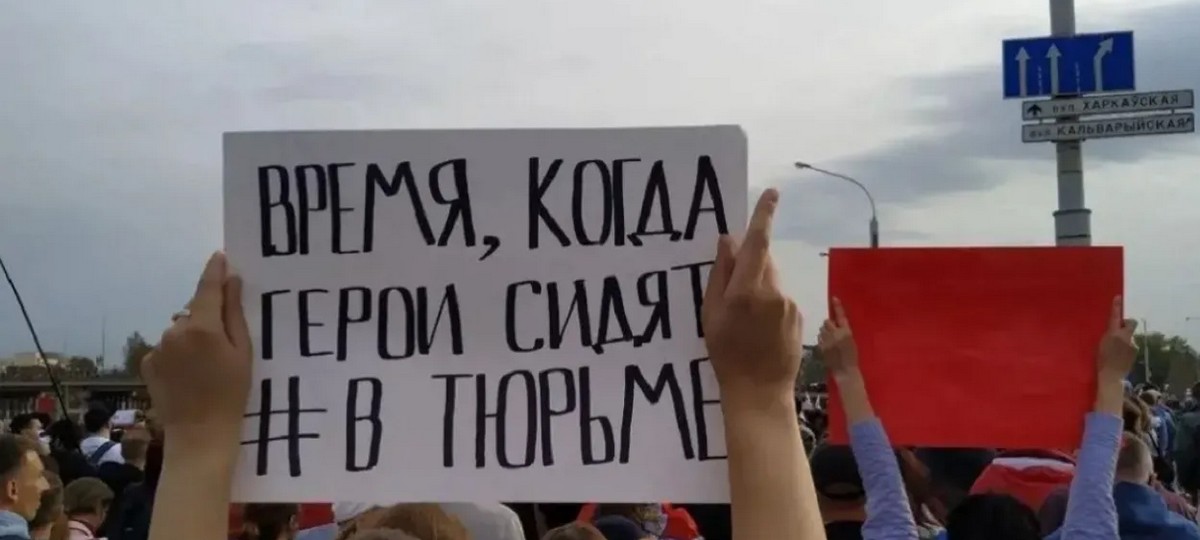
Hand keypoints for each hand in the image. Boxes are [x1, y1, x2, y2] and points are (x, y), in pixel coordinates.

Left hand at [142, 252, 251, 443]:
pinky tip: (189, 375)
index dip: (214, 271)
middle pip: (194, 311)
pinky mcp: (147, 363)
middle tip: (224, 342)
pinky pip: (167, 348)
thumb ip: (235, 314)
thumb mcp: (243, 353)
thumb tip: (231, 281)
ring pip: (180, 330)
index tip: (220, 257)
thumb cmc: (232, 394)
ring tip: (206, 365)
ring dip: (192, 337)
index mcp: (202, 326)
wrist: (200, 435)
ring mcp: (158, 347)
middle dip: (207, 317)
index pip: (207, 287)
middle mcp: (174, 331)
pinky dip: (178, 354)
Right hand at [702, 189, 802, 399]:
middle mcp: (772, 291)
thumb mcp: (711, 314)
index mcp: (746, 289)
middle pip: (763, 261)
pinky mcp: (799, 316)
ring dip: (759, 289)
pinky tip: (761, 331)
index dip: (764, 216)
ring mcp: (789, 304)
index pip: (756, 243)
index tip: (772, 193)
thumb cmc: (726, 354)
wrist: (759, 392)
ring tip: (746, 321)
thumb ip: (721, 274)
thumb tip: (729, 240)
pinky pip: (782, 299)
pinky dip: (770, 306)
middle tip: (733, 293)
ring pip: (772, 281)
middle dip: (750, 265)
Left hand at [817, 297, 858, 375]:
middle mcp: (836, 334)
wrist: (845, 371)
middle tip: (832, 331)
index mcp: (847, 332)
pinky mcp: (822, 347)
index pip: (841, 316)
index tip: (834, 298)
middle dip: (828, 325)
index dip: (838, 307)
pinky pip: (820, 338)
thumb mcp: (852, 341)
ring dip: (824, 332)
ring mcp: (828, 341)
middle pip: (827, 322)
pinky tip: (827, 346)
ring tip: (830, 340)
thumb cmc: (851, 357)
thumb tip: (835, 323)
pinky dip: (822, 340)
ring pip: (822, 330)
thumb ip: (844, 331)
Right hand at [1097, 295, 1137, 379]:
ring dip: (1124, 338)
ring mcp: (1132, 344)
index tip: (1118, 297)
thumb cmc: (1101, 360)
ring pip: (1129, 335)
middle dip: (1126, 323)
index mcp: (1113, 333)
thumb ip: (1108, 334)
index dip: (1117, 306)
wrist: (1111, 375)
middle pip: (1131, 322)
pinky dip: (1126, 347)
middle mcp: (1125, 337)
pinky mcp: (1135, 351)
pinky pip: (1130, 344)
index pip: (1115, 316)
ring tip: (1116, 349)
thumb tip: (1113, 329)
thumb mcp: (1100, 344)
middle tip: (1119, 328)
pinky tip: (1120, 355)